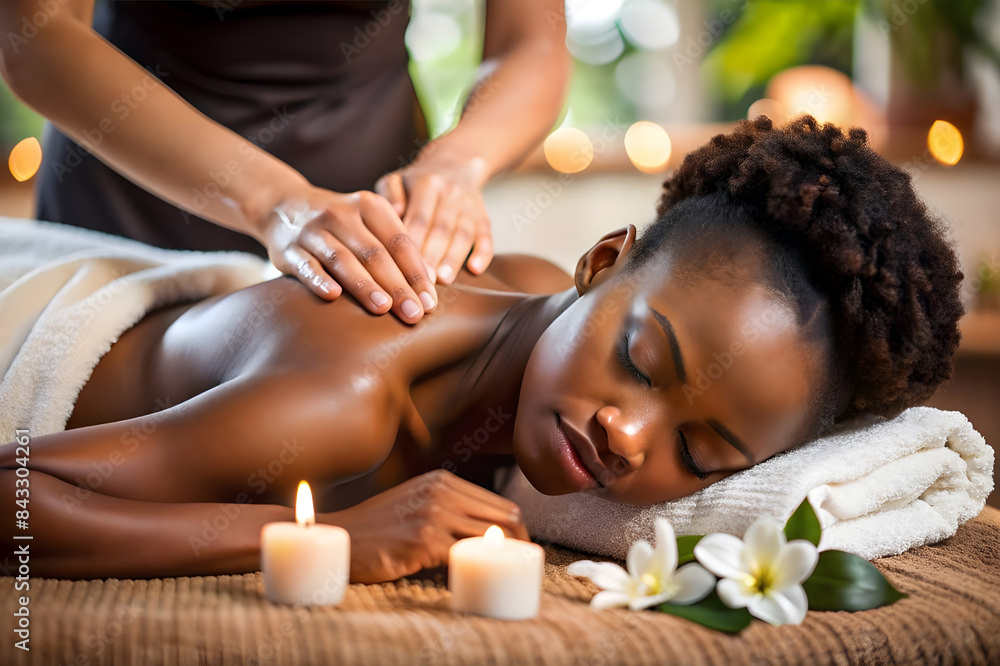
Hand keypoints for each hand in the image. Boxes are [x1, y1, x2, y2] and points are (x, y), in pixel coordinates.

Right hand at [257, 186, 437, 323]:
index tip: (430, 301)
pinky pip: (306, 265)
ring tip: (383, 308)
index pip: (399, 241)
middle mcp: (342, 214)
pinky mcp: (289, 249)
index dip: (416, 272)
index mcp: (369, 206)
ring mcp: (314, 231)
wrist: (283, 206)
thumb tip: (429, 285)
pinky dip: (319, 280)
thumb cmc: (342, 225)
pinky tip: (333, 297)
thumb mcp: (370, 224)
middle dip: (397, 286)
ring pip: (342, 259)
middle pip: (375, 253)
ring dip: (364, 285)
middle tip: (415, 313)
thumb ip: (395, 248)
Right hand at [323, 469, 528, 582]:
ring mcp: (433, 514)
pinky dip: (473, 571)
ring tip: (499, 577)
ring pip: (491, 539)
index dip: (517, 531)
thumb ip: (447, 506)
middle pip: (505, 519)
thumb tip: (489, 531)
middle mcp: (441, 492)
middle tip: (518, 569)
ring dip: (499, 561)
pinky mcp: (423, 540)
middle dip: (520, 546)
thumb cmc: (377, 527)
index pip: (500, 505)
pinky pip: (464, 558)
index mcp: (443, 481)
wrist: (339, 538)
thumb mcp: (415, 501)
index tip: (519, 552)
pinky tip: (471, 582)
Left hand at [375, 153, 493, 284]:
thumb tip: (393, 211)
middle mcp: (450, 192)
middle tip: (422, 281)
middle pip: (441, 228)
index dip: (413, 243)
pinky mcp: (484, 215)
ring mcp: (470, 205)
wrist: (455, 164)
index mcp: (426, 183)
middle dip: (432, 255)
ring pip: (463, 233)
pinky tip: (475, 270)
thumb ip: (389, 193)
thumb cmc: (417, 182)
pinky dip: (483, 252)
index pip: (419, 217)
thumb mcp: (397, 179)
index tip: (403, 266)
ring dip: (454, 257)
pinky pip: (486, 234)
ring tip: (445, 279)